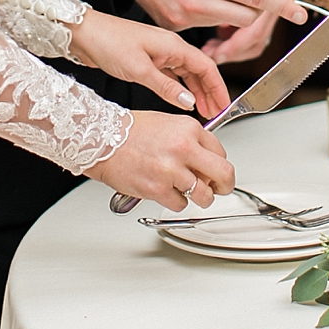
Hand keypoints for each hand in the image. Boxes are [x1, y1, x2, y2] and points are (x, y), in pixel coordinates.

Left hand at [69, 10, 228, 120]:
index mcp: (173, 45)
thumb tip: (188, 101)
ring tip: (202, 110)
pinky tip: (181, 100)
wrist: (84, 33)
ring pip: (186, 74)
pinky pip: (172, 75)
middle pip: (199, 71)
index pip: (206, 66)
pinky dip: (180, 88)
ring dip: (196, 91)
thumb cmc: (108, 42)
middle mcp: (169, 47)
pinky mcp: (147, 59)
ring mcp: (159, 53)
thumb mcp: (140, 70)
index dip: (218, 87)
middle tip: (216, 112)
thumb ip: (167, 87)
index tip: (224, 104)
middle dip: (210, 92)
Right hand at [85, 108, 234, 211]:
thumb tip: (208, 162)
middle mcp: (184, 148)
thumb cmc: (131, 131)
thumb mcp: (169, 124)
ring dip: (200, 198)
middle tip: (220, 189)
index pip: (221, 152)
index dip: (219, 165)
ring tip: (188, 192)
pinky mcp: (158, 189)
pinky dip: (176, 201)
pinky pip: (181, 204)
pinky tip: (166, 191)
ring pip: (204, 195)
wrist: (103, 140)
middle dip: (225, 186)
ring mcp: (171, 170)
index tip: (216, 172)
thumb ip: (191, 141)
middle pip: (224, 174)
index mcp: (189, 129)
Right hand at [113, 0, 304, 39]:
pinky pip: (202, 25)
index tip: (299, 15)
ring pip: (224, 21)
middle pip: (246, 17)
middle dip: (251, 6)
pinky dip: (205, 13)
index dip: (281, 6)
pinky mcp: (172, 26)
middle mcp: (198, 3)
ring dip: (226, 9)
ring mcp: (183, 18)